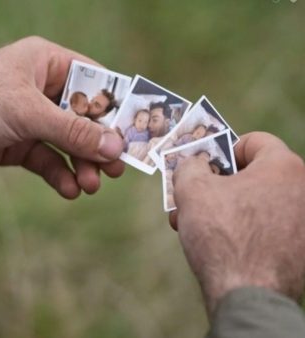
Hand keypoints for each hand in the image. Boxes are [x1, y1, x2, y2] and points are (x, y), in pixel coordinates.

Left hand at [0, 36, 123, 198]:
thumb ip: (73, 132)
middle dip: (99, 144)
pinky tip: (68, 189)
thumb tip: (116, 146)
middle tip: (116, 169)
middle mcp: (39, 88)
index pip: (95, 83)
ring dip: (81, 164)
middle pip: (83, 118)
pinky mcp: (14, 144)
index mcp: (46, 62)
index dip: (116, 110)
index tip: (137, 136)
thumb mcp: (28, 114)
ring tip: (92, 184)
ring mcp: (27, 118)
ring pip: (66, 143)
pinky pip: (46, 160)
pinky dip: (59, 175)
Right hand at [170, 132, 304, 316]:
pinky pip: (269, 230)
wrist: (247, 293)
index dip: (225, 149)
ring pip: (259, 205)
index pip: (255, 141)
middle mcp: (303, 191)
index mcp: (283, 167)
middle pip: (256, 176)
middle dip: (219, 186)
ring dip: (226, 210)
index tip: (207, 167)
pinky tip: (218, 247)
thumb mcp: (191, 188)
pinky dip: (245, 232)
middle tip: (193, 198)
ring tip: (195, 226)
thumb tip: (195, 163)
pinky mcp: (302, 251)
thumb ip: (191, 165)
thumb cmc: (221, 233)